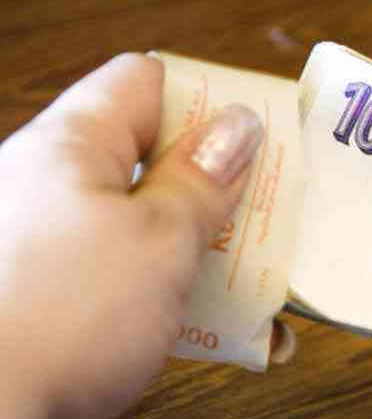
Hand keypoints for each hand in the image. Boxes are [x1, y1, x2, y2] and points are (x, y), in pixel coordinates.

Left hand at [0, 54, 263, 418]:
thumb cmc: (63, 318)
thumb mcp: (159, 241)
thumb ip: (202, 181)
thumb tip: (237, 126)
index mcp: (71, 147)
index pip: (147, 83)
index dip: (209, 99)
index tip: (263, 137)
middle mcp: (53, 186)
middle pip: (154, 159)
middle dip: (222, 189)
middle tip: (272, 221)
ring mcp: (51, 243)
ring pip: (148, 224)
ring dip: (208, 252)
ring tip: (263, 293)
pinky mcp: (54, 297)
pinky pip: (126, 274)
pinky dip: (175, 294)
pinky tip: (221, 335)